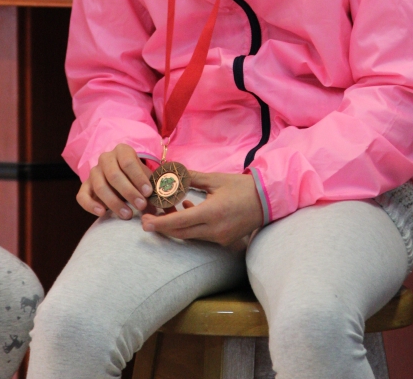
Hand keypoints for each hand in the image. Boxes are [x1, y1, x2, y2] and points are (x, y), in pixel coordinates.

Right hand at [77, 144, 152, 219]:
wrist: (122, 179)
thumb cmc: (137, 178)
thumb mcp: (146, 178)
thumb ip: (154, 188)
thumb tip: (165, 203)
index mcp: (122, 151)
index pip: (128, 162)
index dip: (138, 178)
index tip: (148, 193)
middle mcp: (106, 159)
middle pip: (114, 175)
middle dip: (129, 192)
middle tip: (141, 206)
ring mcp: (93, 172)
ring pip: (100, 186)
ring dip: (114, 202)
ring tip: (128, 215)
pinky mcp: (85, 187)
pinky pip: (82, 196)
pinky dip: (90, 205)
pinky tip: (102, 213)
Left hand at [141, 171, 262, 247]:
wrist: (267, 200)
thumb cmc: (241, 187)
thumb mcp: (215, 179)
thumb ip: (191, 177)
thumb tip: (170, 171)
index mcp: (212, 213)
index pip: (179, 222)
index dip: (160, 223)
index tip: (145, 223)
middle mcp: (215, 230)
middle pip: (181, 233)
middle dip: (162, 227)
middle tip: (146, 220)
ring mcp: (220, 238)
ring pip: (190, 235)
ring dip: (176, 225)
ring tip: (165, 210)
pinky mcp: (224, 240)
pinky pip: (201, 235)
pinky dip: (190, 225)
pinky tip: (187, 209)